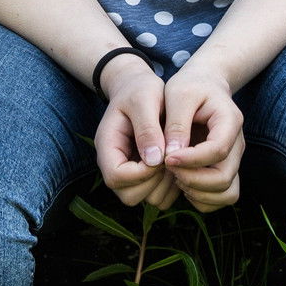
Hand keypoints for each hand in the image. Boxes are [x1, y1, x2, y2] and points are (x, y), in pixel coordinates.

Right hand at [95, 55, 180, 209]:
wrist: (139, 87)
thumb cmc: (140, 89)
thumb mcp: (144, 99)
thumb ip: (147, 129)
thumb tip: (154, 160)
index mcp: (108, 145)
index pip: (116, 177)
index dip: (141, 172)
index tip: (161, 155)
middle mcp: (114, 163)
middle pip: (128, 195)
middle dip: (154, 181)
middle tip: (170, 159)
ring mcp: (128, 171)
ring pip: (143, 199)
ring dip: (164, 185)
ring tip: (175, 159)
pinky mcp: (142, 175)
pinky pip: (157, 196)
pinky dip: (170, 187)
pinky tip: (178, 164)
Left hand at [160, 63, 244, 212]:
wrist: (204, 85)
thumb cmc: (190, 87)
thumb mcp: (178, 95)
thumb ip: (176, 124)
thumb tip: (172, 155)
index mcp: (229, 121)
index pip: (218, 150)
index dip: (191, 159)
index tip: (167, 157)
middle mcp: (237, 144)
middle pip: (224, 178)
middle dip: (192, 179)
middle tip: (168, 166)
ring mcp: (233, 160)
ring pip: (227, 193)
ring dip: (199, 193)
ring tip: (176, 177)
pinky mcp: (225, 169)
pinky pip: (222, 197)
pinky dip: (202, 198)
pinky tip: (182, 183)